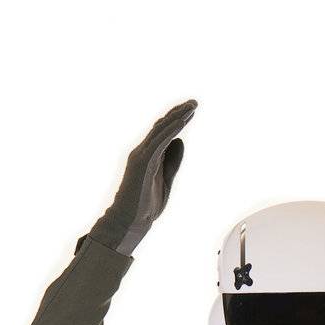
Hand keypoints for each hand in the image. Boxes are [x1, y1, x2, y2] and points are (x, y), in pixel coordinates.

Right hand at [88, 99, 197, 255]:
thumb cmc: (146, 205)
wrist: (131, 221)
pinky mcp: (142, 162)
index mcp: (149, 156)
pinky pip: (158, 142)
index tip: (191, 110)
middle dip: (178, 113)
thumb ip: (172, 161)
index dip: (177, 120)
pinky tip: (181, 123)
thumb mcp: (166, 179)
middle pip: (162, 127)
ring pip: (160, 131)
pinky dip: (170, 131)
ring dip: (177, 118)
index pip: (163, 132)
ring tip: (191, 108)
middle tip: (194, 103)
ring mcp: (141, 155)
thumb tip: (180, 142)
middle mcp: (143, 151)